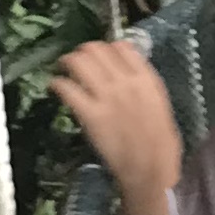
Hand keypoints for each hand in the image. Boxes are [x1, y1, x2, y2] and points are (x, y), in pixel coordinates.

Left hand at [49, 39, 183, 214]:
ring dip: (66, 63)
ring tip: (62, 70)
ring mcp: (106, 97)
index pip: (120, 46)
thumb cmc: (158, 141)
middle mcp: (124, 81)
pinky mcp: (89, 114)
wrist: (149, 168)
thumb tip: (124, 72)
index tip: (98, 57)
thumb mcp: (158, 102)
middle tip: (76, 62)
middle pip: (95, 49)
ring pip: (78, 62)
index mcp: (144, 78)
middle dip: (82, 52)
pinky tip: (56, 88)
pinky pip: (67, 88)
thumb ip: (142, 83)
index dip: (105, 48)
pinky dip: (57, 84)